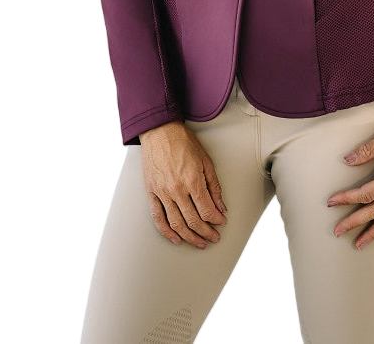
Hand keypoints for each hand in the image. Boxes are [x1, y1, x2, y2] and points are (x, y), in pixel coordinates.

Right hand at [138, 121, 227, 248]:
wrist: (160, 131)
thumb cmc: (182, 142)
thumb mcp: (206, 160)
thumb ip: (214, 186)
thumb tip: (220, 206)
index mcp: (193, 180)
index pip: (207, 210)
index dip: (216, 220)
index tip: (221, 223)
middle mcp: (177, 189)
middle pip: (193, 221)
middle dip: (206, 233)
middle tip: (213, 237)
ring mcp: (163, 192)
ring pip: (177, 223)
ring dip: (189, 237)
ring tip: (199, 242)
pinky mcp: (151, 192)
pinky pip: (158, 217)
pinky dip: (167, 231)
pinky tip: (176, 238)